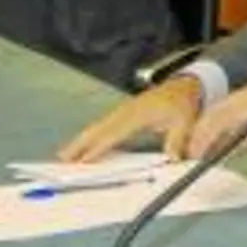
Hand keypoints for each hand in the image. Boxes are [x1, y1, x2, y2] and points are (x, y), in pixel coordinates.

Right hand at [58, 75, 202, 160]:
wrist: (183, 86)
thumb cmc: (182, 104)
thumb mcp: (185, 122)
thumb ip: (177, 141)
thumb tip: (171, 159)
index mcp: (138, 115)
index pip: (114, 134)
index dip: (98, 148)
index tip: (84, 160)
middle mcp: (125, 113)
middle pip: (97, 130)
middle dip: (79, 144)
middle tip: (62, 159)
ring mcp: (121, 111)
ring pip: (96, 128)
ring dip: (80, 141)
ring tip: (64, 156)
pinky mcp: (122, 113)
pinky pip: (101, 126)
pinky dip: (89, 136)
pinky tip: (81, 146)